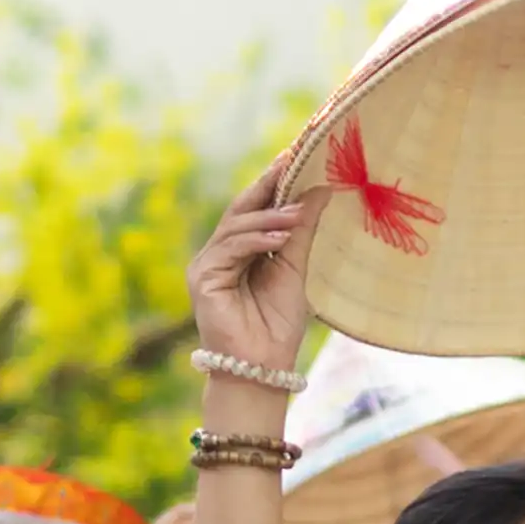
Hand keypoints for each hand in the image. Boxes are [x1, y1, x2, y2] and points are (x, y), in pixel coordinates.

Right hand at [187, 156, 329, 372]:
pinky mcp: (202, 277)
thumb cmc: (277, 326)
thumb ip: (302, 231)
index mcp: (241, 250)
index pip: (256, 208)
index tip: (296, 154)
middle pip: (241, 208)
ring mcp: (208, 264)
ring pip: (236, 226)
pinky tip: (280, 239)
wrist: (262, 369)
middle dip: (267, 184)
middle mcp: (220, 253)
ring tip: (298, 213)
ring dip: (269, 217)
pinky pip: (230, 248)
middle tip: (292, 160)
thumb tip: (322, 189)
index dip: (274, 181)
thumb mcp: (295, 270)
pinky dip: (256, 240)